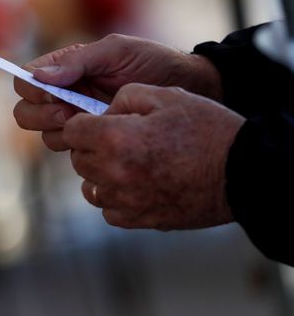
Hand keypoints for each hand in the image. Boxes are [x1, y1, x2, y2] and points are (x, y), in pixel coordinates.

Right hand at [13, 34, 221, 150]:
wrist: (192, 91)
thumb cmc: (155, 63)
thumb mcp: (118, 52)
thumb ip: (79, 61)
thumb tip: (41, 77)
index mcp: (65, 68)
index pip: (25, 80)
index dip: (32, 89)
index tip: (55, 93)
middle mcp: (65, 95)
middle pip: (25, 111)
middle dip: (42, 114)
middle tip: (70, 113)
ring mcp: (78, 120)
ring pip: (45, 135)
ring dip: (61, 132)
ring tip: (92, 124)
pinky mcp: (94, 142)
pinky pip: (71, 150)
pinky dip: (80, 147)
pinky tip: (104, 139)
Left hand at [62, 83, 244, 229]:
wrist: (244, 172)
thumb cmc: (207, 129)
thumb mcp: (165, 95)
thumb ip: (124, 97)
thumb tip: (103, 114)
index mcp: (115, 138)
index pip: (71, 130)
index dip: (83, 122)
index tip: (99, 122)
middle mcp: (114, 172)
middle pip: (78, 158)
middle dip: (92, 146)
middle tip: (119, 138)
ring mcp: (126, 200)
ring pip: (90, 186)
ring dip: (101, 173)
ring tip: (129, 161)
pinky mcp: (140, 220)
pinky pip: (108, 209)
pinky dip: (115, 197)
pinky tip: (136, 182)